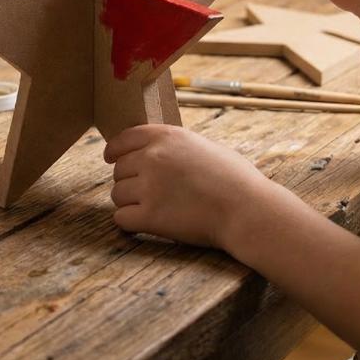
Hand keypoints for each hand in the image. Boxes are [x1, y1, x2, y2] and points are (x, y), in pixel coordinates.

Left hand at [103, 124, 274, 249]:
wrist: (247, 209)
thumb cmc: (235, 179)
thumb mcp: (203, 146)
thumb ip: (174, 146)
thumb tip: (155, 150)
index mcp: (165, 136)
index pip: (122, 140)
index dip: (114, 151)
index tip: (111, 159)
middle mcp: (152, 157)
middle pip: (118, 171)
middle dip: (130, 181)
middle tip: (150, 193)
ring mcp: (149, 187)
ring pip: (117, 195)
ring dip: (130, 203)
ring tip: (155, 208)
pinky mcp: (150, 216)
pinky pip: (122, 219)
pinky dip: (131, 223)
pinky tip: (146, 223)